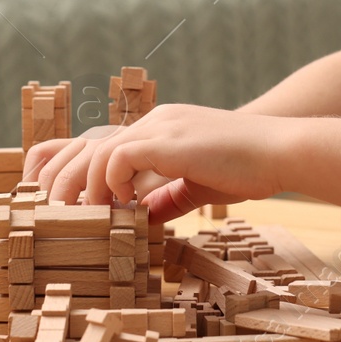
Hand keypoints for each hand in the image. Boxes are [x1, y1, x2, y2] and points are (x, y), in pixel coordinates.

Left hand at [30, 104, 298, 218]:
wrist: (282, 150)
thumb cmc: (248, 167)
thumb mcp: (195, 184)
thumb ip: (166, 197)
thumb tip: (143, 219)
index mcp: (158, 129)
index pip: (96, 142)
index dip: (71, 169)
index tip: (64, 205)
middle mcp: (154, 121)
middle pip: (85, 144)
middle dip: (62, 181)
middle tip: (58, 216)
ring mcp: (162, 126)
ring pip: (97, 151)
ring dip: (86, 188)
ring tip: (88, 216)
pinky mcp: (171, 140)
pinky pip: (120, 156)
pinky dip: (113, 181)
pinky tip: (124, 202)